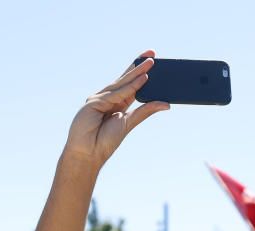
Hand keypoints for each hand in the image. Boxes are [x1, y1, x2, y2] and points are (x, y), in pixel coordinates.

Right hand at [64, 50, 168, 167]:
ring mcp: (99, 99)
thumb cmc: (105, 141)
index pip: (131, 84)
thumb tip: (167, 104)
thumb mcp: (129, 123)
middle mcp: (107, 98)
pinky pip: (116, 93)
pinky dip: (130, 87)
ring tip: (151, 63)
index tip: (152, 59)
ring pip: (121, 84)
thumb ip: (145, 111)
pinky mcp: (93, 102)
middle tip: (152, 54)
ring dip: (136, 73)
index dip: (140, 72)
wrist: (88, 153)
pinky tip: (142, 79)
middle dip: (139, 66)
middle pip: (125, 80)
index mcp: (117, 103)